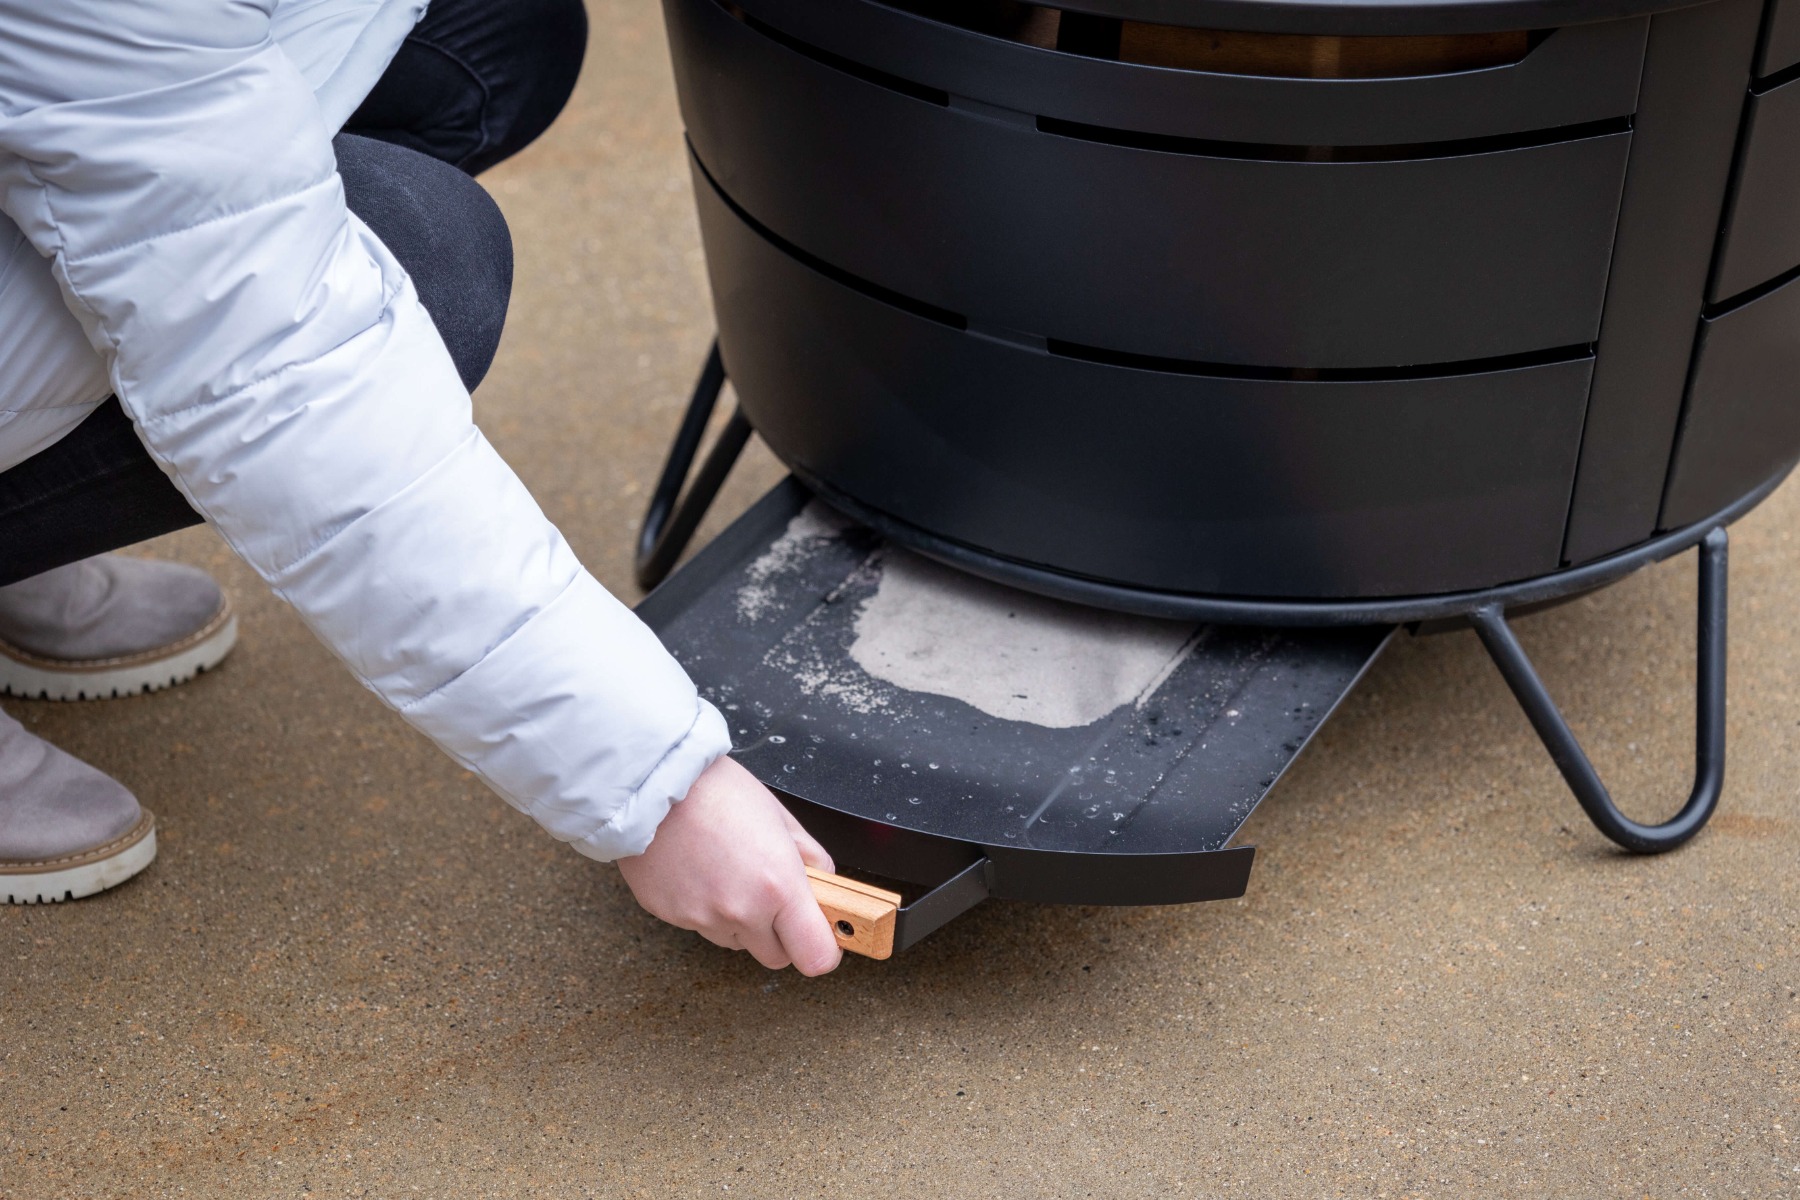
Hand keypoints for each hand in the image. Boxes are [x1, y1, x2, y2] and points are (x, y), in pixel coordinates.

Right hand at [616, 755, 842, 974]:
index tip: (821, 937)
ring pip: (735, 941)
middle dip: (779, 933)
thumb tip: (823, 882)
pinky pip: (699, 925)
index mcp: (778, 886)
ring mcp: (702, 919)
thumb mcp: (780, 816)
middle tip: (769, 894)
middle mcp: (741, 912)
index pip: (816, 957)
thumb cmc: (717, 790)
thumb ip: (809, 857)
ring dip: (739, 921)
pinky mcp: (671, 917)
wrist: (653, 782)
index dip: (823, 950)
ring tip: (726, 872)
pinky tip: (698, 871)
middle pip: (775, 956)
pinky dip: (704, 908)